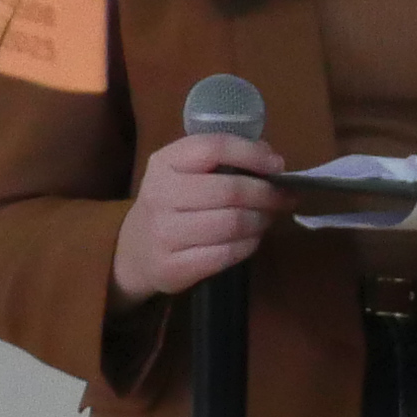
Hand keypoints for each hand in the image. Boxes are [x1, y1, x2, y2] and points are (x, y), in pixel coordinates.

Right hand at [112, 127, 290, 301]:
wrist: (134, 251)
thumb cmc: (171, 202)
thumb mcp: (185, 171)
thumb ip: (223, 158)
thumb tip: (271, 158)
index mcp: (165, 162)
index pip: (214, 148)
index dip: (252, 154)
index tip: (278, 165)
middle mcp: (160, 195)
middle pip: (229, 190)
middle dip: (266, 194)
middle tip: (282, 197)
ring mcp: (164, 234)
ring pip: (232, 224)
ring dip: (261, 221)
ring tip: (268, 218)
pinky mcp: (173, 268)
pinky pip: (227, 254)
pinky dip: (249, 245)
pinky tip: (252, 239)